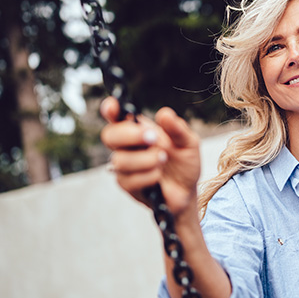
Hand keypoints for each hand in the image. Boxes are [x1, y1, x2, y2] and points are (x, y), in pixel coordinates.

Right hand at [100, 97, 201, 216]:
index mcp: (139, 129)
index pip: (117, 116)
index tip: (112, 106)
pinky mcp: (127, 184)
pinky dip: (148, 176)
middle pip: (110, 135)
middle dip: (131, 135)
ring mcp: (125, 166)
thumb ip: (177, 129)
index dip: (110, 110)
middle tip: (154, 138)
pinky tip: (159, 176)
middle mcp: (128, 145)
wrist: (187, 190)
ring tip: (163, 160)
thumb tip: (165, 114)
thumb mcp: (188, 143)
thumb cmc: (184, 162)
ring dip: (146, 160)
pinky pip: (129, 180)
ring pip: (120, 160)